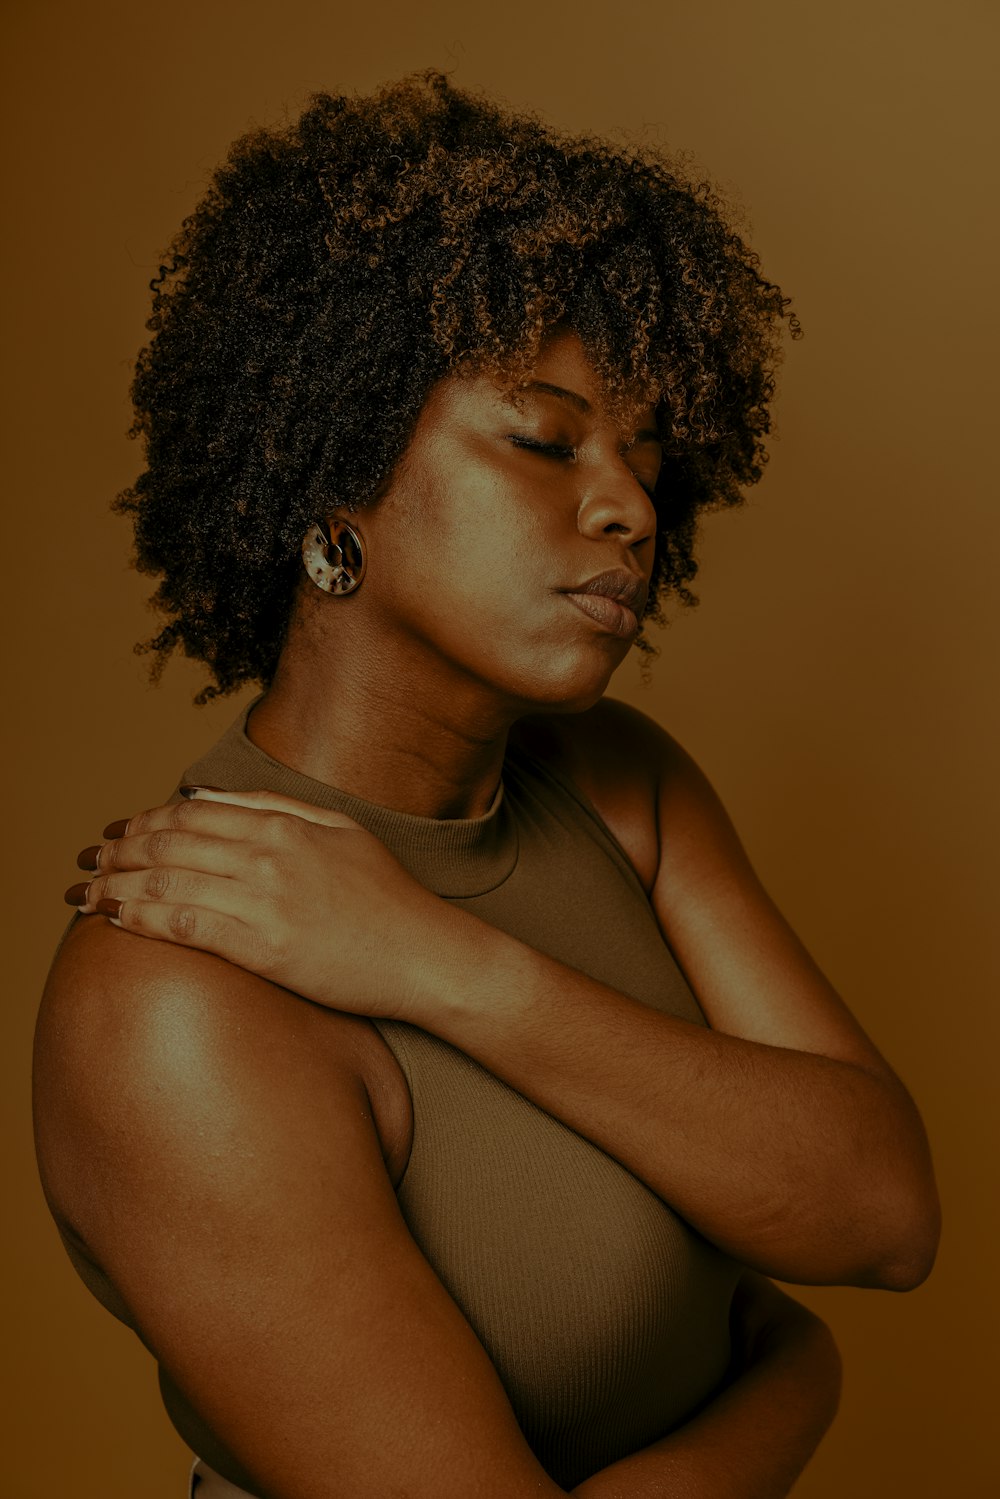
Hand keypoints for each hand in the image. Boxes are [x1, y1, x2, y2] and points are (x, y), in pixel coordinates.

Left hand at [64, 787, 454, 1020]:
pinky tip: (115, 921)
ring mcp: (266, 901)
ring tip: (85, 893)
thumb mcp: (339, 830)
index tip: (116, 833)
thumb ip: (273, 806)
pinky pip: (186, 927)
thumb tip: (206, 797)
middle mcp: (269, 856)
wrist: (424, 953)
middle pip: (169, 844)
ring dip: (116, 886)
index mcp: (284, 825)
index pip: (191, 814)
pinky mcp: (265, 948)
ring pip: (168, 884)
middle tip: (87, 861)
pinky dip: (142, 921)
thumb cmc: (387, 896)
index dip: (142, 822)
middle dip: (117, 852)